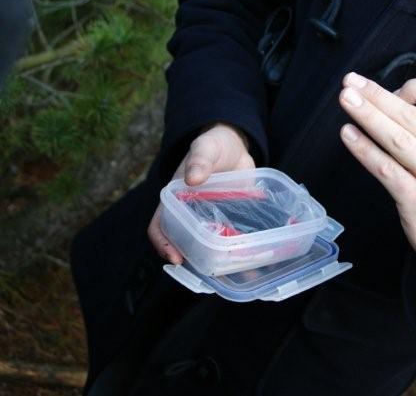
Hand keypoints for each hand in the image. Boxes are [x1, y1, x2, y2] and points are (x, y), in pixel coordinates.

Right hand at [147, 123, 254, 263]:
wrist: (236, 145)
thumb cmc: (213, 144)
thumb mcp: (205, 147)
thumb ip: (200, 159)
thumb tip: (193, 177)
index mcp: (175, 200)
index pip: (160, 226)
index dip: (164, 244)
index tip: (175, 258)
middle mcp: (190, 215)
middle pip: (186, 243)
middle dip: (196, 260)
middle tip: (212, 271)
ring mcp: (212, 220)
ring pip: (211, 247)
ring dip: (222, 261)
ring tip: (237, 270)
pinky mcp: (232, 221)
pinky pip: (233, 240)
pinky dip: (241, 251)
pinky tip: (255, 262)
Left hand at [338, 73, 415, 281]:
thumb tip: (391, 105)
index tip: (391, 93)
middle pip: (411, 115)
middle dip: (377, 96)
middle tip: (351, 82)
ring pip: (397, 138)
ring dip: (367, 116)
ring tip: (346, 100)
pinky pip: (385, 169)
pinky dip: (364, 149)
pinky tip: (348, 135)